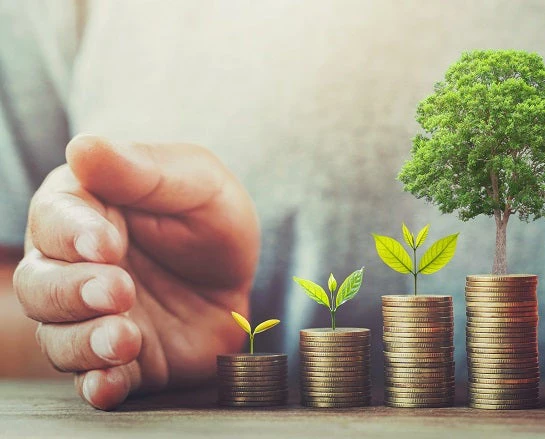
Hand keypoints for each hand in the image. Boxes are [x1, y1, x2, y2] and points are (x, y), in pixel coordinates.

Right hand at [13, 135, 258, 409]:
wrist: (239, 281)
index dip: (72, 232)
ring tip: (126, 338)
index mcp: (85, 210)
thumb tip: (83, 147)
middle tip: (119, 289)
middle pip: (40, 283)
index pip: (55, 217)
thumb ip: (144, 169)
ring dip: (86, 341)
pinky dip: (98, 384)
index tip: (105, 243)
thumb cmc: (210, 220)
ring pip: (58, 335)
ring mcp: (91, 318)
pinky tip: (111, 382)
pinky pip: (93, 380)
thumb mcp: (197, 183)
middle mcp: (73, 267)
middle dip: (74, 291)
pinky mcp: (118, 360)